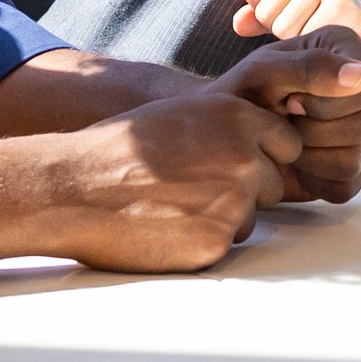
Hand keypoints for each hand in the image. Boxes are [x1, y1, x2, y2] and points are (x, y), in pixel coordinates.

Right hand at [31, 90, 300, 273]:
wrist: (73, 188)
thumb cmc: (116, 150)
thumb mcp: (180, 115)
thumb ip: (226, 125)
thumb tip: (259, 141)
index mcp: (237, 117)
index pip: (287, 144)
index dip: (263, 157)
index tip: (238, 165)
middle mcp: (245, 156)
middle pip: (274, 185)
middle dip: (246, 192)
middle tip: (194, 191)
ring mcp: (234, 201)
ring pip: (249, 219)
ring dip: (221, 220)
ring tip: (171, 208)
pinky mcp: (215, 242)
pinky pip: (223, 247)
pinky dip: (198, 245)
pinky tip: (163, 229)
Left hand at [225, 27, 360, 201]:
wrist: (228, 133)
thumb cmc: (243, 94)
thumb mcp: (264, 73)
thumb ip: (311, 67)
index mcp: (347, 52)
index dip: (327, 102)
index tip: (292, 99)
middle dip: (312, 131)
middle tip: (285, 120)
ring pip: (354, 158)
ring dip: (309, 156)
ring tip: (287, 140)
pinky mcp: (356, 166)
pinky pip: (347, 184)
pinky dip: (313, 178)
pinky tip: (296, 160)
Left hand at [234, 0, 360, 54]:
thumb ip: (274, 1)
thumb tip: (238, 25)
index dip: (268, 14)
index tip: (297, 19)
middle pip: (267, 13)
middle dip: (285, 31)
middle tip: (317, 32)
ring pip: (284, 29)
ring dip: (304, 43)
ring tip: (329, 37)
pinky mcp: (345, 8)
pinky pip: (308, 39)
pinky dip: (319, 51)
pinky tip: (339, 46)